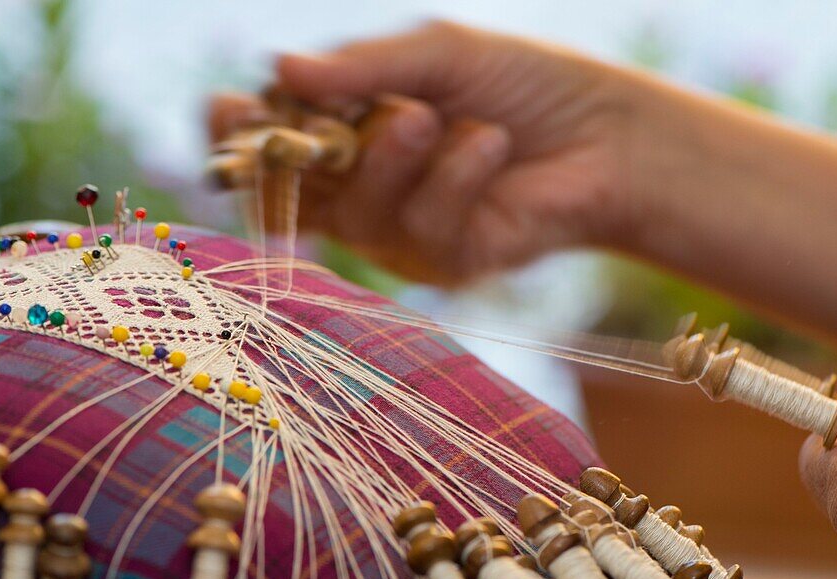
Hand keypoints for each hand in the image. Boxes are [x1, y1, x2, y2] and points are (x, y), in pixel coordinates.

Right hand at [209, 22, 677, 282]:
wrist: (608, 135)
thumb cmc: (526, 85)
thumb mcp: (441, 55)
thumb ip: (366, 67)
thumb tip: (280, 68)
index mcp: (350, 131)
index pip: (273, 143)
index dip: (240, 135)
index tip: (228, 110)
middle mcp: (366, 189)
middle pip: (295, 194)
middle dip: (296, 159)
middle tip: (308, 122)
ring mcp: (402, 233)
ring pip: (358, 213)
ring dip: (390, 158)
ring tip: (432, 117)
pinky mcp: (446, 265)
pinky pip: (424, 229)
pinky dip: (455, 178)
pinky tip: (492, 146)